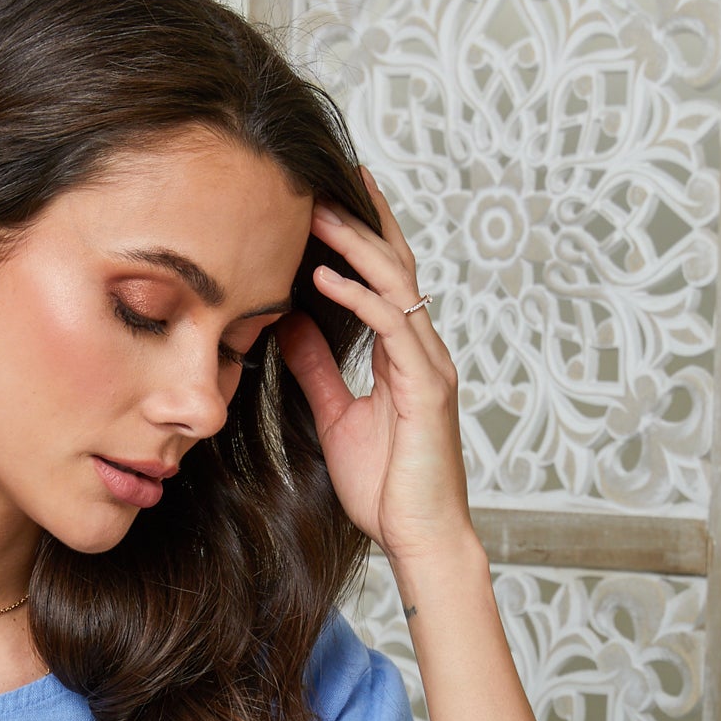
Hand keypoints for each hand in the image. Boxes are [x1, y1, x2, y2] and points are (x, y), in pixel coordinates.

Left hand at [274, 165, 473, 570]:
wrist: (420, 538)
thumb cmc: (386, 490)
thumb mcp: (338, 418)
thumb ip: (318, 371)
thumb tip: (291, 326)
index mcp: (406, 356)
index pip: (385, 281)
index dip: (360, 239)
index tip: (327, 201)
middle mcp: (423, 351)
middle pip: (395, 267)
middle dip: (361, 222)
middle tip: (322, 182)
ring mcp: (429, 365)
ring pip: (396, 285)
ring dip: (355, 246)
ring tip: (318, 213)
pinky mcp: (427, 387)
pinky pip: (393, 326)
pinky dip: (359, 297)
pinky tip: (325, 277)